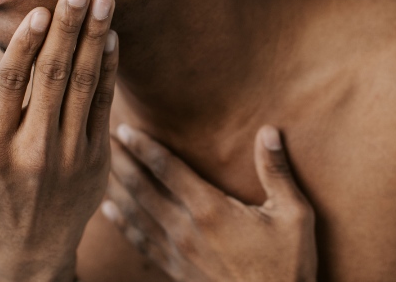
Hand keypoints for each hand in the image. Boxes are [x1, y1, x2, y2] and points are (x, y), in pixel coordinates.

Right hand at [0, 0, 117, 281]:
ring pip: (83, 84)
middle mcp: (34, 148)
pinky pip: (103, 104)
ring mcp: (70, 153)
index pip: (12, 85)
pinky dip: (108, 69)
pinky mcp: (97, 156)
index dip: (25, 46)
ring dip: (94, 38)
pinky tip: (111, 37)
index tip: (39, 10)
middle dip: (67, 27)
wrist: (34, 244)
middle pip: (53, 76)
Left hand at [102, 124, 317, 281]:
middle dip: (122, 160)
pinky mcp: (176, 269)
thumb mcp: (293, 216)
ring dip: (117, 186)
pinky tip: (109, 210)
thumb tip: (269, 132)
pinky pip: (140, 242)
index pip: (168, 169)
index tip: (125, 128)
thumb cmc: (287, 265)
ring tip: (101, 165)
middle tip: (104, 136)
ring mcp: (178, 252)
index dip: (144, 147)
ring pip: (136, 213)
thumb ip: (277, 172)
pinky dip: (122, 223)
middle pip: (143, 187)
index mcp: (211, 210)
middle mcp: (186, 229)